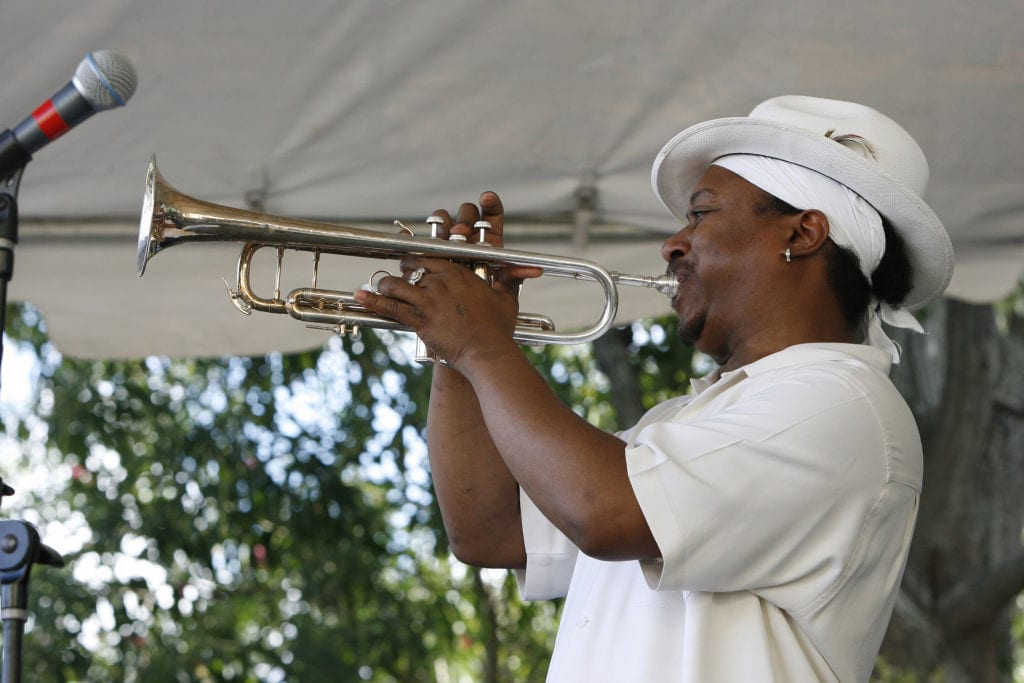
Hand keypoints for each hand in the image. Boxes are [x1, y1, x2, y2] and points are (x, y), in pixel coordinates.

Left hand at [354, 192, 540, 367]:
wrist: (487, 352)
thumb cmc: (498, 327)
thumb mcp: (507, 298)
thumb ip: (510, 279)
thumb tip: (525, 269)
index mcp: (458, 273)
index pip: (429, 256)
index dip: (416, 258)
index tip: (411, 262)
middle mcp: (441, 282)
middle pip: (410, 267)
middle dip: (401, 271)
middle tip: (397, 277)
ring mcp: (428, 300)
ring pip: (397, 285)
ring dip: (385, 286)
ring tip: (379, 288)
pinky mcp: (419, 319)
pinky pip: (390, 307)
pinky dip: (372, 301)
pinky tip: (360, 295)